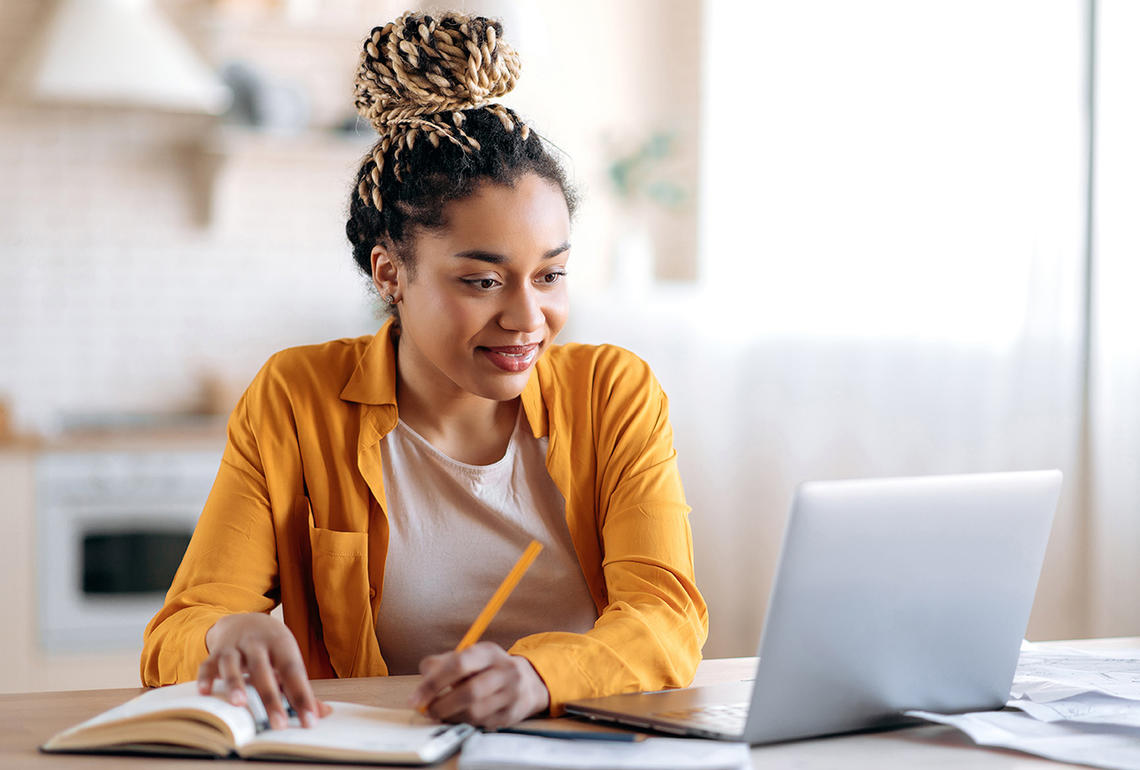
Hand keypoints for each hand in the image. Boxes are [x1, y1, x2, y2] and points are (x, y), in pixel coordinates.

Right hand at [198, 612, 332, 728]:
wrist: (246, 620)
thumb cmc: (272, 648)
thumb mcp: (288, 659)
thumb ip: (301, 687)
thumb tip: (323, 713)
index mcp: (281, 645)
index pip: (294, 671)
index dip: (302, 696)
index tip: (310, 721)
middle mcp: (257, 643)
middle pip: (263, 670)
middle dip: (271, 698)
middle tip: (279, 725)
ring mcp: (234, 647)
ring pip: (233, 664)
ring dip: (235, 683)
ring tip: (239, 704)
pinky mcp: (215, 653)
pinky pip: (207, 664)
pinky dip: (205, 678)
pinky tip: (205, 693)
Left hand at [409, 642, 549, 727]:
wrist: (528, 682)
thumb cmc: (488, 669)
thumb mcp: (470, 656)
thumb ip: (443, 662)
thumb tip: (424, 675)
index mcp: (488, 652)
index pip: (458, 664)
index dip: (433, 683)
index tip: (414, 698)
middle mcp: (504, 670)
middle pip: (468, 692)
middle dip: (441, 705)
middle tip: (427, 710)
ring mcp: (511, 693)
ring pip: (475, 712)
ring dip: (451, 716)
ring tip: (442, 714)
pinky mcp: (512, 714)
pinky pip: (482, 724)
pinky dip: (465, 723)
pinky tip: (459, 717)